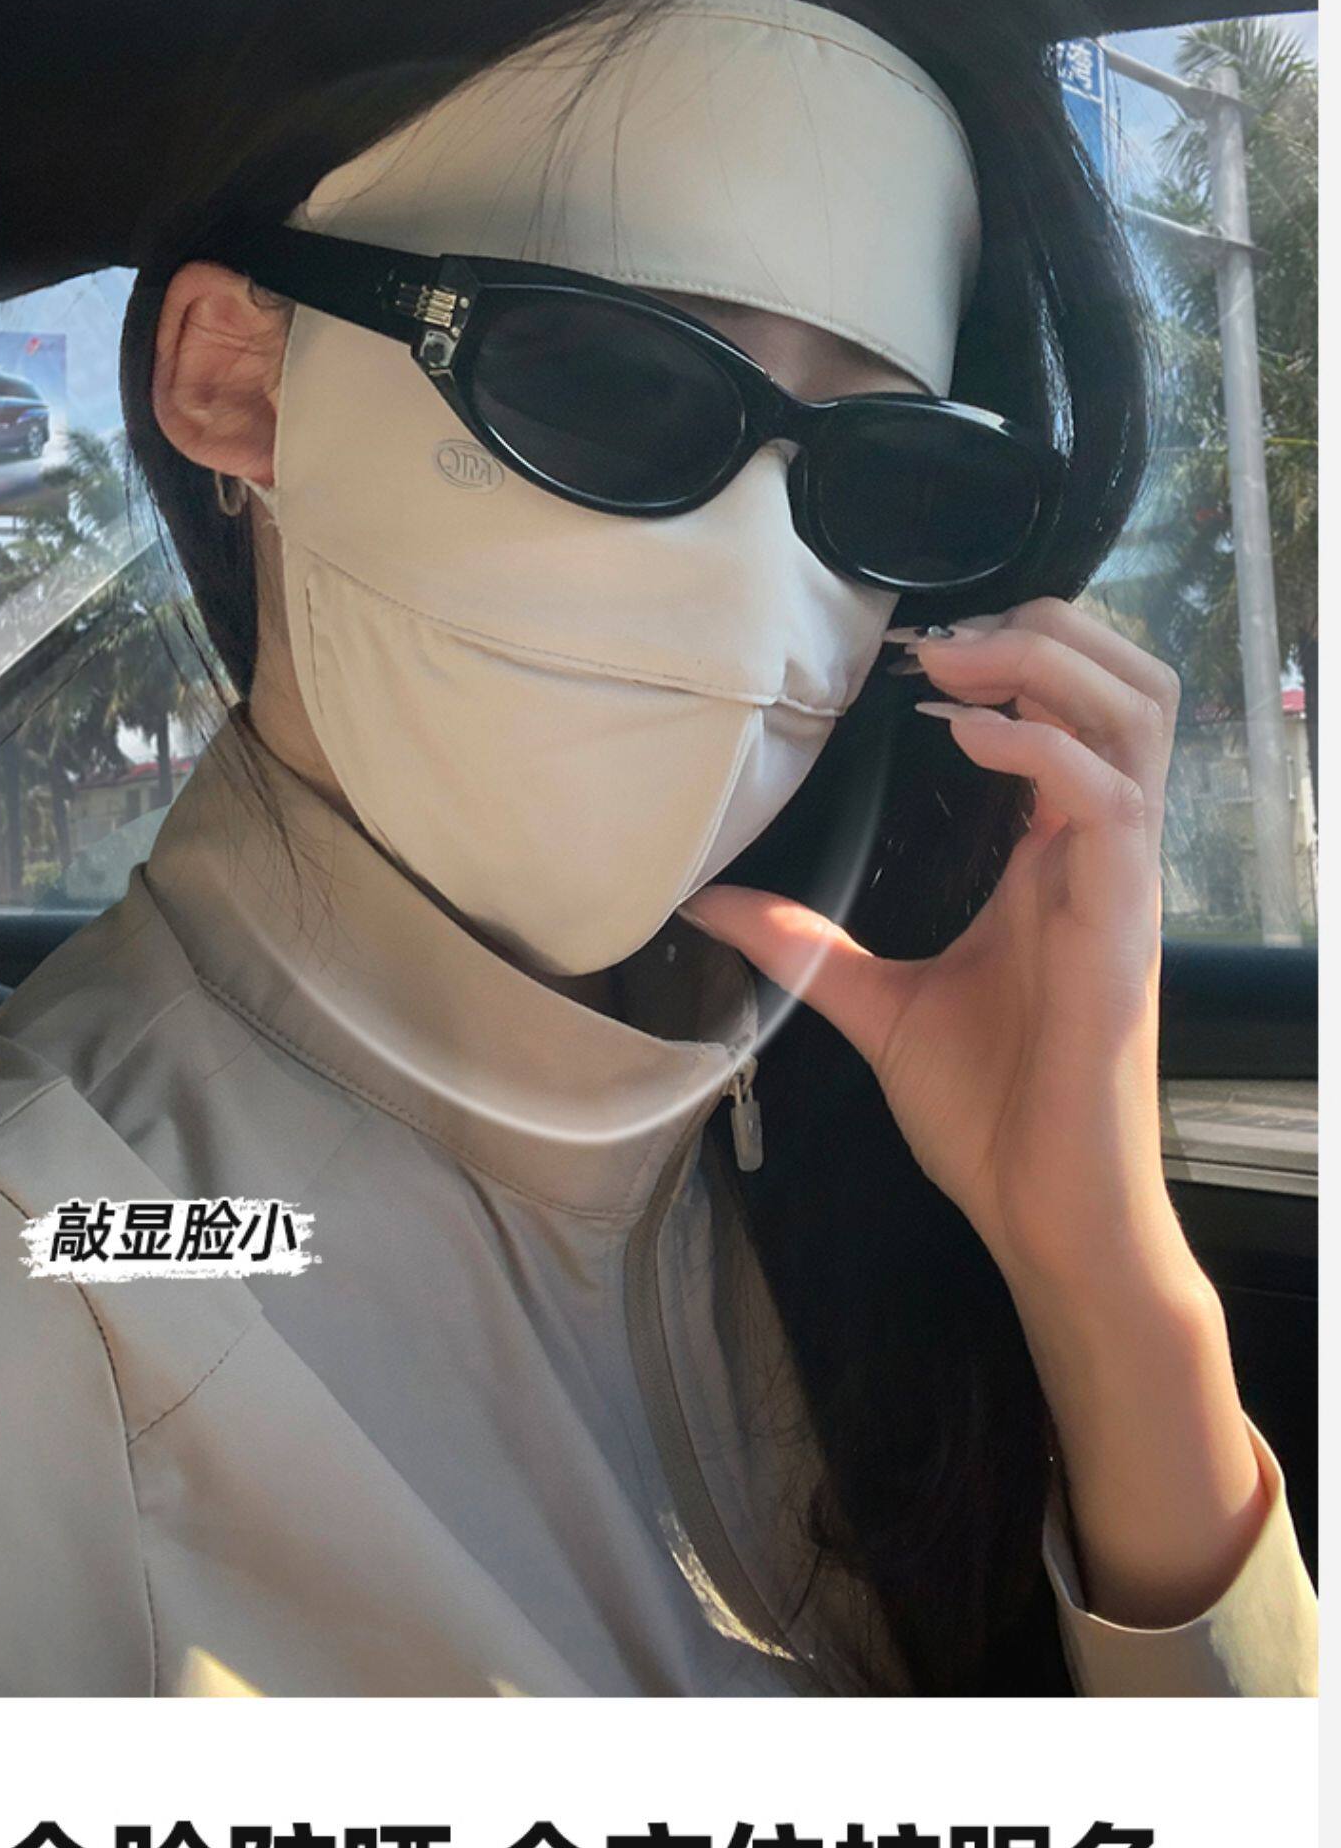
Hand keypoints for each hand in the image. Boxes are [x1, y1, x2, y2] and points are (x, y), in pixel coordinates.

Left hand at [684, 596, 1272, 1627]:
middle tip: (940, 640)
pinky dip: (1041, 749)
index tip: (912, 651)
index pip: (1071, 714)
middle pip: (1127, 685)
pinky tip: (968, 737)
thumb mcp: (877, 1008)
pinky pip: (1108, 802)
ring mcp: (1117, 883)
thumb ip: (805, 945)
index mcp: (1051, 859)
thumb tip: (708, 904)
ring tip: (953, 665)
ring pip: (1139, 716)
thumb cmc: (991, 1118)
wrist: (1046, 1214)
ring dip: (1049, 666)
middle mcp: (1097, 854)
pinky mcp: (1119, 925)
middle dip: (1044, 632)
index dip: (1012, 658)